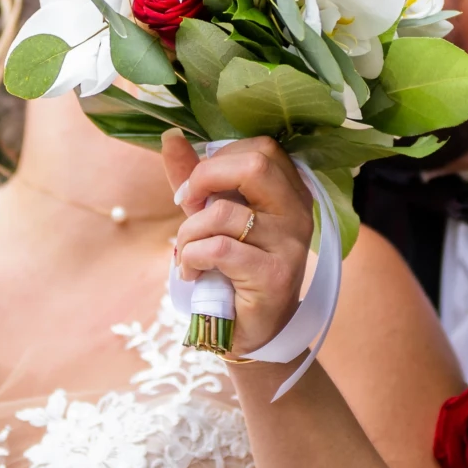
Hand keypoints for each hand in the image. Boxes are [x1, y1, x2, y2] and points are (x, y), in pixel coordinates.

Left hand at [162, 132, 316, 354]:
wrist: (251, 331)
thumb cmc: (232, 269)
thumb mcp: (213, 218)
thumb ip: (197, 178)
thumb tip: (170, 137)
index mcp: (289, 192)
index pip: (261, 148)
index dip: (219, 159)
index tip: (198, 188)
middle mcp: (298, 213)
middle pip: (254, 165)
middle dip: (205, 179)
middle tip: (188, 207)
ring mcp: (290, 245)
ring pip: (224, 212)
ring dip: (188, 232)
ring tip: (186, 253)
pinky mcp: (274, 276)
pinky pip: (219, 249)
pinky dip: (191, 258)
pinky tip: (191, 272)